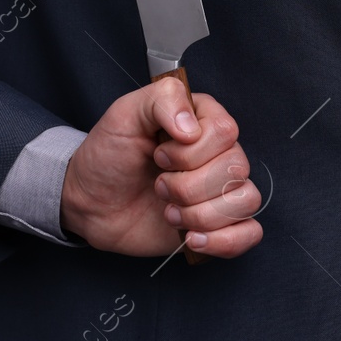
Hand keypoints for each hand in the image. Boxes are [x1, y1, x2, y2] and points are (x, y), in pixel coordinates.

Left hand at [60, 77, 263, 257]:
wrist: (90, 203)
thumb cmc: (107, 156)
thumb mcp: (125, 114)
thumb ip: (162, 100)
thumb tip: (191, 127)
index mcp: (204, 121)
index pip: (226, 132)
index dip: (191, 151)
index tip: (158, 155)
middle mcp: (219, 154)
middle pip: (237, 169)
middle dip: (188, 186)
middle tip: (158, 186)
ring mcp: (221, 191)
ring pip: (245, 201)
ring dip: (200, 214)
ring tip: (169, 213)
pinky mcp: (219, 225)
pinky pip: (250, 233)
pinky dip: (224, 240)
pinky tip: (192, 239)